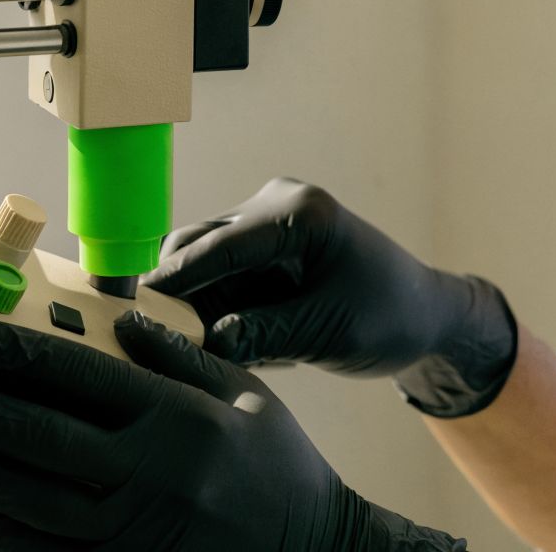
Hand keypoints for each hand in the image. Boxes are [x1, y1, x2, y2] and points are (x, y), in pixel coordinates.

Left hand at [0, 314, 465, 551]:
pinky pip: (44, 551)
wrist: (308, 546)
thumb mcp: (247, 396)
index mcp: (181, 419)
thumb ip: (183, 359)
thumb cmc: (279, 465)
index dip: (21, 355)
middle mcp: (151, 472)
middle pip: (45, 436)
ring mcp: (133, 527)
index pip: (84, 377)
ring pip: (33, 498)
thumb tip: (124, 323)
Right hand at [141, 177, 516, 416]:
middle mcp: (279, 205)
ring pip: (203, 262)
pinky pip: (221, 276)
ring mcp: (269, 221)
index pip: (220, 244)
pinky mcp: (263, 245)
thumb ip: (265, 334)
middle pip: (198, 245)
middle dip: (180, 295)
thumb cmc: (389, 318)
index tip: (131, 309)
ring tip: (224, 350)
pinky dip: (220, 307)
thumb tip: (203, 341)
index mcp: (302, 214)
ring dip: (201, 305)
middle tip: (163, 345)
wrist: (424, 314)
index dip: (173, 279)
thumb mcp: (328, 333)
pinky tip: (245, 340)